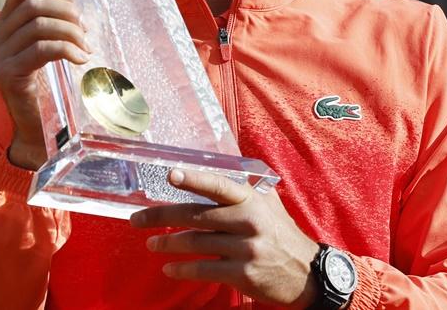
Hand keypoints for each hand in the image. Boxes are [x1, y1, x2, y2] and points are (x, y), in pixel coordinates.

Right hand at [0, 0, 90, 169]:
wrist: (35, 131)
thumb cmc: (47, 89)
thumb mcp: (47, 51)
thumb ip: (52, 27)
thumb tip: (75, 7)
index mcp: (4, 27)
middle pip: (33, 5)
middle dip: (66, 12)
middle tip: (85, 29)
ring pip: (38, 26)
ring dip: (70, 32)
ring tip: (86, 46)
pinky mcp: (8, 75)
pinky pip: (41, 49)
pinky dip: (66, 49)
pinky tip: (81, 59)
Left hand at [130, 169, 319, 307]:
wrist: (309, 273)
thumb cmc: (282, 235)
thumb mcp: (269, 206)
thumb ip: (243, 191)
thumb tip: (211, 173)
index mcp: (252, 200)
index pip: (219, 186)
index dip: (194, 180)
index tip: (171, 175)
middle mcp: (248, 221)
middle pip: (196, 215)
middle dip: (161, 216)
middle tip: (137, 219)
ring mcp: (245, 249)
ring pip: (196, 243)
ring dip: (168, 243)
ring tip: (150, 243)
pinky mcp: (243, 274)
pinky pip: (204, 270)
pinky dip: (183, 269)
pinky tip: (169, 267)